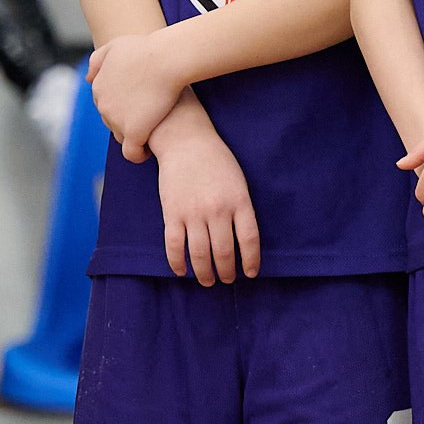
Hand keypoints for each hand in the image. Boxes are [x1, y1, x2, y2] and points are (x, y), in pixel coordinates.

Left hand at [87, 31, 190, 160]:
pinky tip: (149, 150)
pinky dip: (139, 154)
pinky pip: (132, 152)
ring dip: (134, 136)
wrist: (166, 58)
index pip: (106, 103)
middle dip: (128, 121)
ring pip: (122, 136)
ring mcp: (117, 120)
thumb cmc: (147, 48)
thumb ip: (98, 60)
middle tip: (149, 115)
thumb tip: (88, 79)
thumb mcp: (116, 46)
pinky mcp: (134, 132)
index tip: (140, 102)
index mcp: (98, 87)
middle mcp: (103, 105)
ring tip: (152, 132)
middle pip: (112, 121)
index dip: (123, 104)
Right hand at [153, 115, 260, 284]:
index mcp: (239, 201)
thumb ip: (241, 209)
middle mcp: (217, 210)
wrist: (186, 142)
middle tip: (228, 279)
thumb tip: (241, 241)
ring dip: (205, 273)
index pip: (249, 239)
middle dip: (227, 271)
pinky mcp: (172, 214)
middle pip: (223, 252)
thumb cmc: (218, 162)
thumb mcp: (239, 182)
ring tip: (208, 281)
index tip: (250, 274)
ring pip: (199, 254)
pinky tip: (182, 271)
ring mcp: (193, 213)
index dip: (251, 260)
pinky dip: (178, 263)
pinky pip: (174, 246)